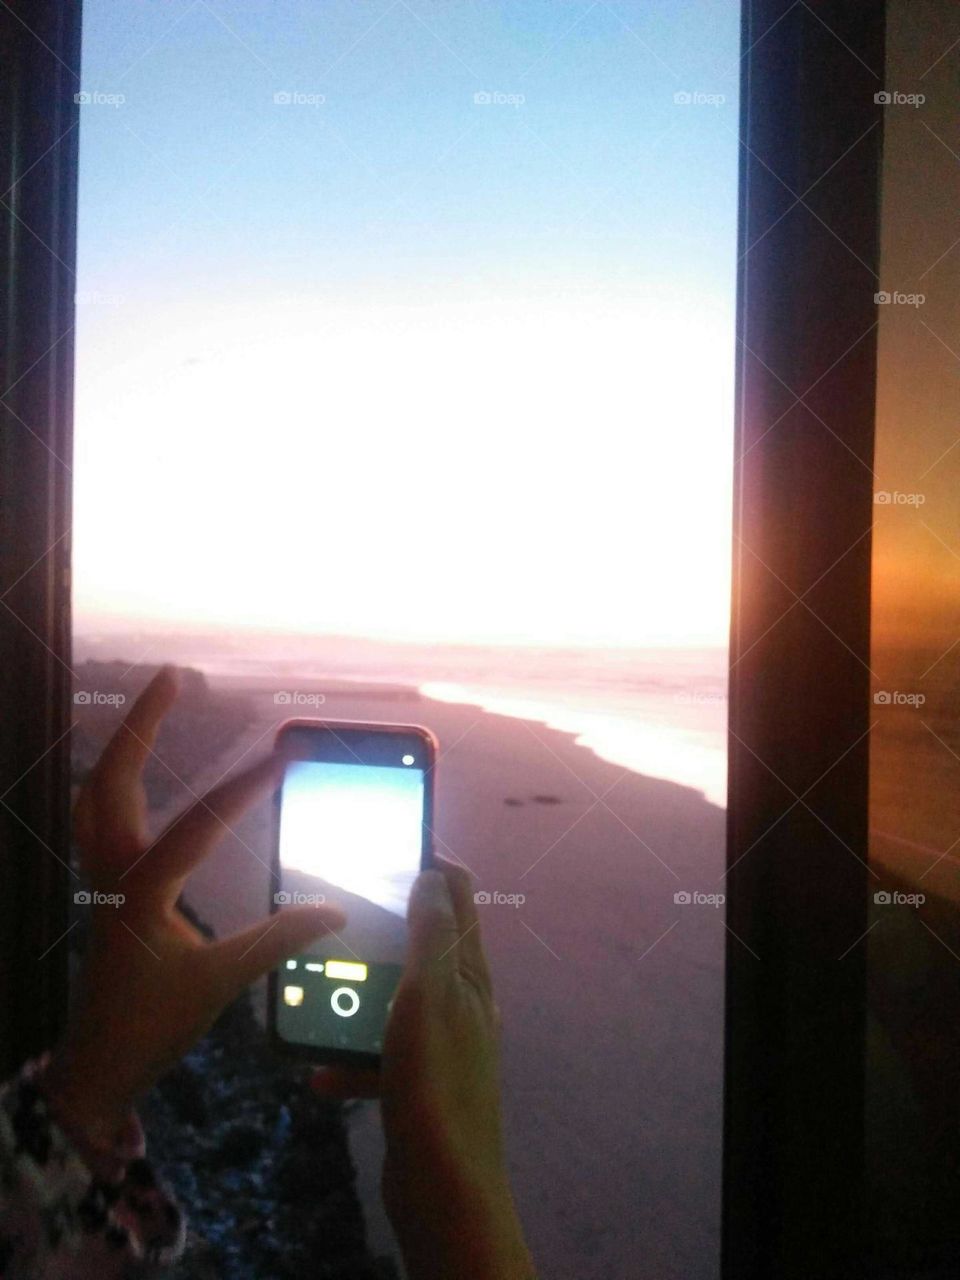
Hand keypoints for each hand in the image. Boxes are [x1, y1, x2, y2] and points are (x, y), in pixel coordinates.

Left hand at [44, 666, 344, 1146]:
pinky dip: (118, 781)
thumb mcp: (219, 984)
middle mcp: (113, 872)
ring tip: (154, 707)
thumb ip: (278, 940)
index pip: (196, 825)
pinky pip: (101, 817)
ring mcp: (102, 876)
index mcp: (140, 892)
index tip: (283, 756)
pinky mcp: (105, 887)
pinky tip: (142, 775)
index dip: (243, 788)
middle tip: (175, 677)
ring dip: (123, 746)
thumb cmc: (152, 1026)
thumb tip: (334, 910)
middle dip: (141, 723)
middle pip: (112, 779)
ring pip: (97, 793)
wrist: (99, 1065)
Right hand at [314, 860, 535, 1279]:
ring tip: (316, 990)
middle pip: (422, 946)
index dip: (429, 864)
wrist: (443, 1192)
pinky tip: (318, 1072)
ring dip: (356, 997)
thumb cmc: (435, 1083)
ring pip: (394, 1002)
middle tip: (335, 915)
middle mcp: (463, 1004)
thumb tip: (434, 873)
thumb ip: (431, 935)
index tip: (386, 846)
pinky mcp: (419, 1085)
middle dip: (380, 929)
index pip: (460, 897)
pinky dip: (351, 1059)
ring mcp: (442, 1046)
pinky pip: (380, 1056)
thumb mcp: (429, 996)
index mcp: (471, 975)